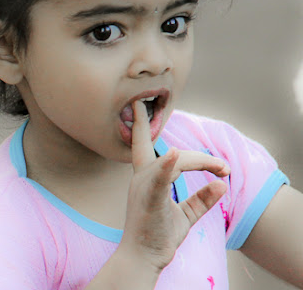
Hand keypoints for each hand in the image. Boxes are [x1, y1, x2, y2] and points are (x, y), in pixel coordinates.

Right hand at [119, 101, 229, 271]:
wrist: (144, 257)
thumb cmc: (158, 235)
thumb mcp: (185, 214)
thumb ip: (202, 198)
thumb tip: (222, 184)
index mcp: (146, 178)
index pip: (141, 145)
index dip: (141, 124)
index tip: (138, 104)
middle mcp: (142, 178)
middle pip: (167, 151)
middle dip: (188, 150)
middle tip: (223, 167)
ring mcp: (145, 187)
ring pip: (174, 161)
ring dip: (201, 161)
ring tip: (223, 169)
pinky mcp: (151, 199)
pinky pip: (159, 179)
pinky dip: (167, 165)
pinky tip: (173, 154)